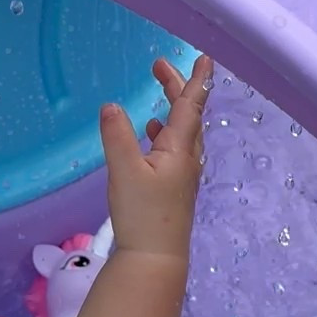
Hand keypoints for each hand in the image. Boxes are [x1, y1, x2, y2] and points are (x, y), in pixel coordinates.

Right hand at [100, 53, 211, 260]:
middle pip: (187, 116)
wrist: (154, 259)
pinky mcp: (174, 189)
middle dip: (176, 88)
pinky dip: (164, 134)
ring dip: (172, 110)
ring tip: (160, 95)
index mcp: (179, 149)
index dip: (197, 80)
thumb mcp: (124, 171)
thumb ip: (117, 136)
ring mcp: (182, 175)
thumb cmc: (143, 214)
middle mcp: (187, 159)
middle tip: (160, 68)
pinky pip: (174, 150)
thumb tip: (111, 105)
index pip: (191, 106)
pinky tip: (150, 137)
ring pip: (182, 134)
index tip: (205, 57)